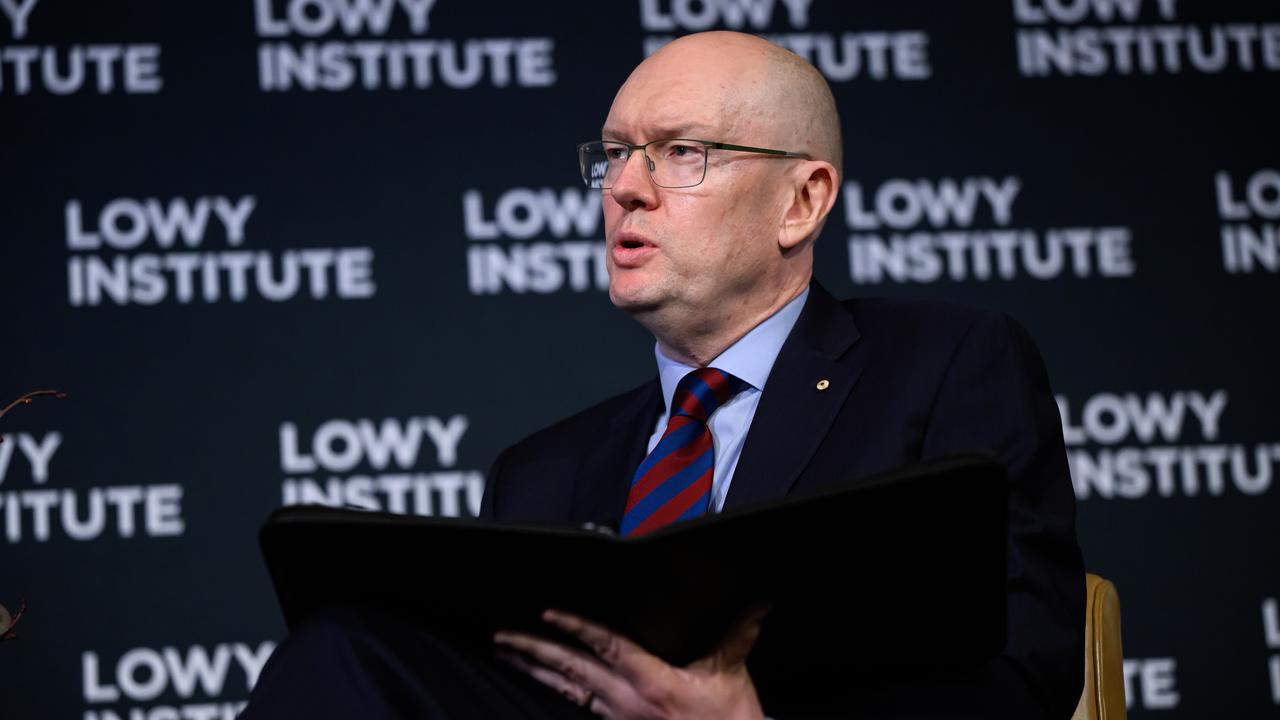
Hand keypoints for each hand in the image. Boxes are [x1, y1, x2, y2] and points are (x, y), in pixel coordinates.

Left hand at [493, 605, 769, 719]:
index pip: (605, 646)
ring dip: (536, 673)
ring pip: (568, 691)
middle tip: (503, 638)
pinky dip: (559, 694)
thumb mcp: (731, 674)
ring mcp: (618, 719)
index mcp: (651, 681)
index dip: (575, 628)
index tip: (549, 613)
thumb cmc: (729, 718)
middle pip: (571, 671)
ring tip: (509, 656)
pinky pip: (581, 708)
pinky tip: (544, 686)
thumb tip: (759, 605)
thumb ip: (738, 635)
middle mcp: (626, 701)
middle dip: (534, 652)